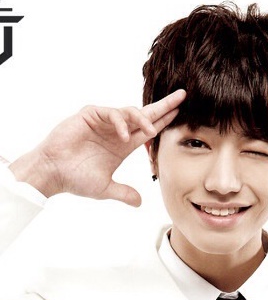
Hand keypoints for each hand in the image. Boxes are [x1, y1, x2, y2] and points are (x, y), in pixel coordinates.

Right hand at [10, 90, 185, 206]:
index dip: (164, 121)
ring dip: (143, 120)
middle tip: (182, 97)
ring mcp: (104, 122)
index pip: (149, 130)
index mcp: (123, 145)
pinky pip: (111, 113)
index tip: (180, 114)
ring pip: (130, 112)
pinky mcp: (91, 115)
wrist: (53, 173)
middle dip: (164, 106)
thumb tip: (139, 203)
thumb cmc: (76, 179)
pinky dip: (120, 123)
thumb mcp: (105, 188)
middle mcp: (117, 131)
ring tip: (151, 131)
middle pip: (145, 114)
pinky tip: (125, 136)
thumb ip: (124, 193)